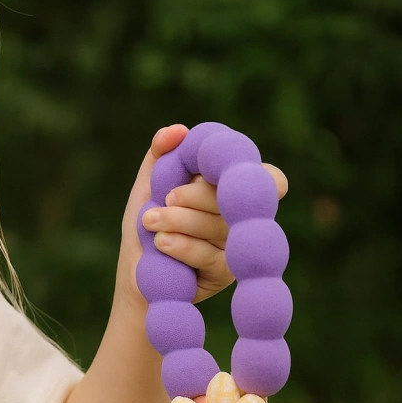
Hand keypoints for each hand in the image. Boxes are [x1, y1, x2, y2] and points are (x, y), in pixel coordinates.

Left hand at [117, 125, 288, 303]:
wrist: (134, 272)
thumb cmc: (147, 223)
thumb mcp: (150, 185)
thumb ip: (162, 154)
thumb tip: (179, 130)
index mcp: (228, 190)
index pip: (266, 178)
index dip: (267, 177)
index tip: (248, 174)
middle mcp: (238, 217)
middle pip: (231, 197)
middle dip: (194, 194)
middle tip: (166, 197)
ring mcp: (235, 246)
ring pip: (218, 225)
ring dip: (178, 220)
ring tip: (149, 220)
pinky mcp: (225, 272)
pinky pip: (209, 253)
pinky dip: (181, 245)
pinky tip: (160, 243)